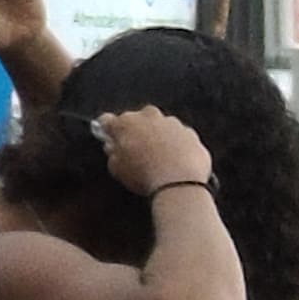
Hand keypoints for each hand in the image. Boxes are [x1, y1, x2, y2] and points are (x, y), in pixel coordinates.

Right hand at [91, 104, 215, 201]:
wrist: (179, 183)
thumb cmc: (144, 175)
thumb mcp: (116, 169)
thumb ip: (113, 153)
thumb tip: (114, 148)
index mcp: (127, 123)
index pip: (109, 121)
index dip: (107, 129)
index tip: (107, 135)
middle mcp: (150, 117)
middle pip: (139, 119)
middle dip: (137, 131)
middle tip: (136, 151)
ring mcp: (173, 124)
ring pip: (162, 127)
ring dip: (159, 138)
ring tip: (159, 161)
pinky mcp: (191, 134)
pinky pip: (181, 138)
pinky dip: (178, 147)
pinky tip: (175, 163)